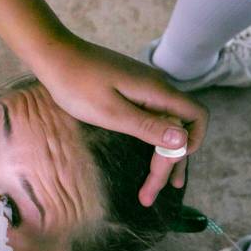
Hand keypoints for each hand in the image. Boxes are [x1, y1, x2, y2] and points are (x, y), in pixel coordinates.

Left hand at [31, 35, 207, 205]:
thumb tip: (183, 141)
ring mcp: (143, 88)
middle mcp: (157, 87)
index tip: (168, 172)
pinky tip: (147, 152)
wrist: (54, 55)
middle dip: (171, 161)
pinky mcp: (130, 89)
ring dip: (164, 153)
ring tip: (160, 181)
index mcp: (157, 91)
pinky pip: (152, 116)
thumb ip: (147, 126)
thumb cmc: (76, 84)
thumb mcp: (110, 112)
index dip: (190, 146)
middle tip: (152, 194)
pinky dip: (153, 138)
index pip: (196, 117)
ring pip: (167, 122)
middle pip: (180, 125)